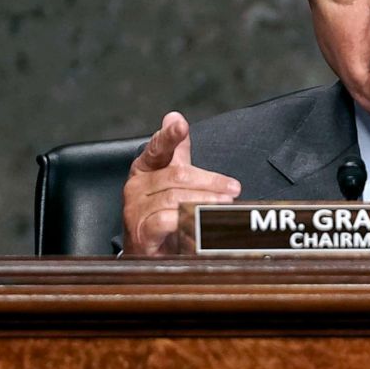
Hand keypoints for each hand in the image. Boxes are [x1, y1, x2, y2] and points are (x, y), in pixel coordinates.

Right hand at [122, 111, 240, 254]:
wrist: (146, 252)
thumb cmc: (160, 211)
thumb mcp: (170, 178)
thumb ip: (175, 150)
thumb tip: (174, 116)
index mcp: (144, 168)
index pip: (157, 148)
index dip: (168, 135)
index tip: (181, 124)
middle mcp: (136, 186)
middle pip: (178, 176)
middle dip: (210, 181)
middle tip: (234, 188)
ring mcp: (135, 209)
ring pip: (176, 198)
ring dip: (206, 202)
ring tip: (227, 205)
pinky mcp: (141, 231)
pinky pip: (168, 220)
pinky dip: (190, 221)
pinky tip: (205, 224)